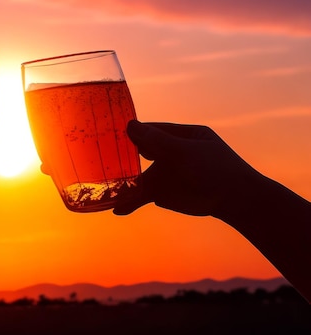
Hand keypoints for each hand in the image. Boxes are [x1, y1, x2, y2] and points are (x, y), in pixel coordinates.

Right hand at [113, 121, 261, 217]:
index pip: (151, 130)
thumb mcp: (185, 152)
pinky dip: (130, 202)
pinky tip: (117, 208)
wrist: (236, 200)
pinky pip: (142, 195)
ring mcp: (166, 173)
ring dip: (122, 183)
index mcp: (181, 135)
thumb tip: (129, 126)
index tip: (110, 132)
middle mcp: (171, 152)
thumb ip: (157, 141)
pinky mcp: (163, 193)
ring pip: (137, 176)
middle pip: (139, 152)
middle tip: (98, 157)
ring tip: (102, 189)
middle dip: (121, 156)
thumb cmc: (217, 169)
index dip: (132, 132)